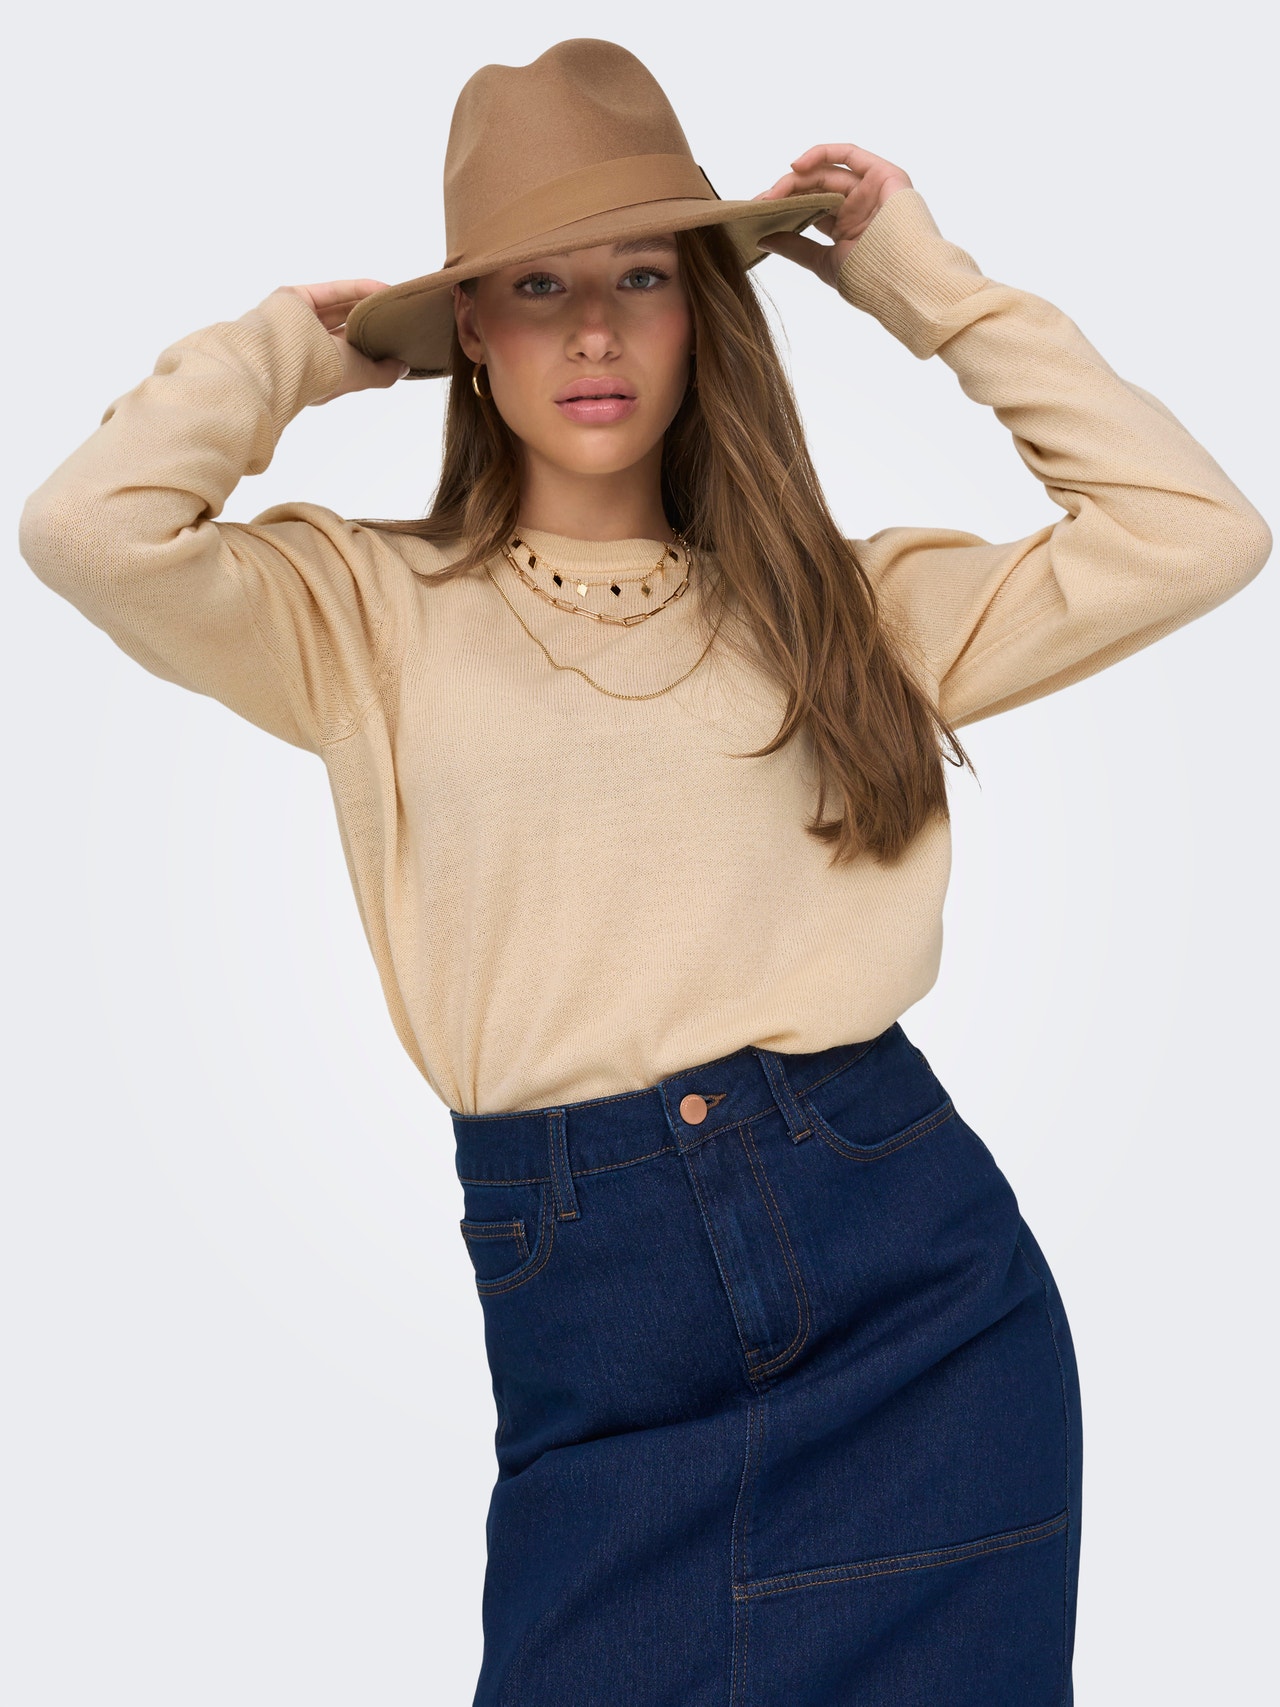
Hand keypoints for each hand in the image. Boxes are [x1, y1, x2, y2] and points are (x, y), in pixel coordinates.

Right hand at [275, 280, 409, 404]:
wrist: (283, 354)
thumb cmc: (318, 374)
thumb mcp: (358, 376)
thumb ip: (382, 374)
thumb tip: (403, 368)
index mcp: (320, 373)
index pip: (350, 358)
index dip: (373, 350)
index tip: (398, 344)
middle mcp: (307, 348)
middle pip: (345, 330)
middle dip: (370, 324)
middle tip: (398, 319)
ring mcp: (298, 322)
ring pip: (339, 308)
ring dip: (366, 304)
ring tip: (394, 302)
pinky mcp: (294, 298)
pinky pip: (332, 291)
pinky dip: (357, 289)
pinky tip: (382, 289)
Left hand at [751, 144, 913, 286]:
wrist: (905, 279)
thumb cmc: (870, 277)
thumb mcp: (824, 262)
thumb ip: (795, 248)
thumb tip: (762, 239)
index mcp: (846, 228)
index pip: (810, 208)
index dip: (784, 207)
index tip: (757, 212)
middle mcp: (858, 206)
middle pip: (816, 189)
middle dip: (787, 192)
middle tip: (762, 201)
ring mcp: (871, 189)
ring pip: (828, 172)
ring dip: (798, 177)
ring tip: (775, 190)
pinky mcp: (883, 174)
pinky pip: (850, 155)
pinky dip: (823, 153)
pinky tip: (797, 165)